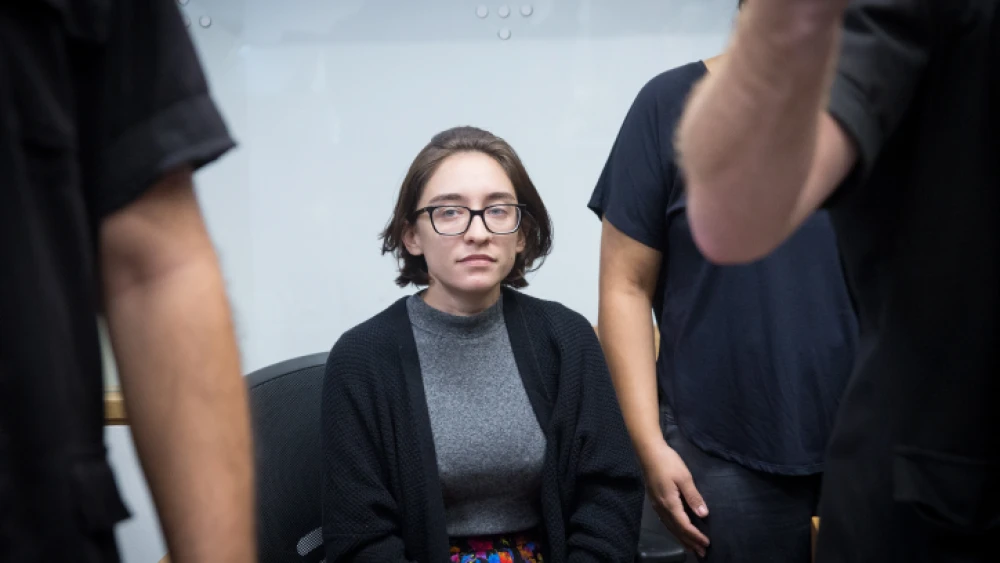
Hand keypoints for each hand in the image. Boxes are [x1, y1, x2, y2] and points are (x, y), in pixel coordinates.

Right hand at [642, 440, 709, 557]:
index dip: (695, 536)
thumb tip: (703, 514)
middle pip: (676, 530)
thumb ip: (693, 496)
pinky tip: (677, 531)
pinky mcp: (655, 501)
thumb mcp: (684, 477)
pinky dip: (674, 530)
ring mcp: (656, 505)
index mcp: (670, 503)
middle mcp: (662, 508)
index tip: (707, 543)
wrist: (648, 452)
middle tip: (701, 553)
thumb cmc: (668, 462)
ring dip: (681, 539)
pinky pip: (665, 522)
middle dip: (689, 542)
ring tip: (691, 548)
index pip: (684, 525)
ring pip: (670, 527)